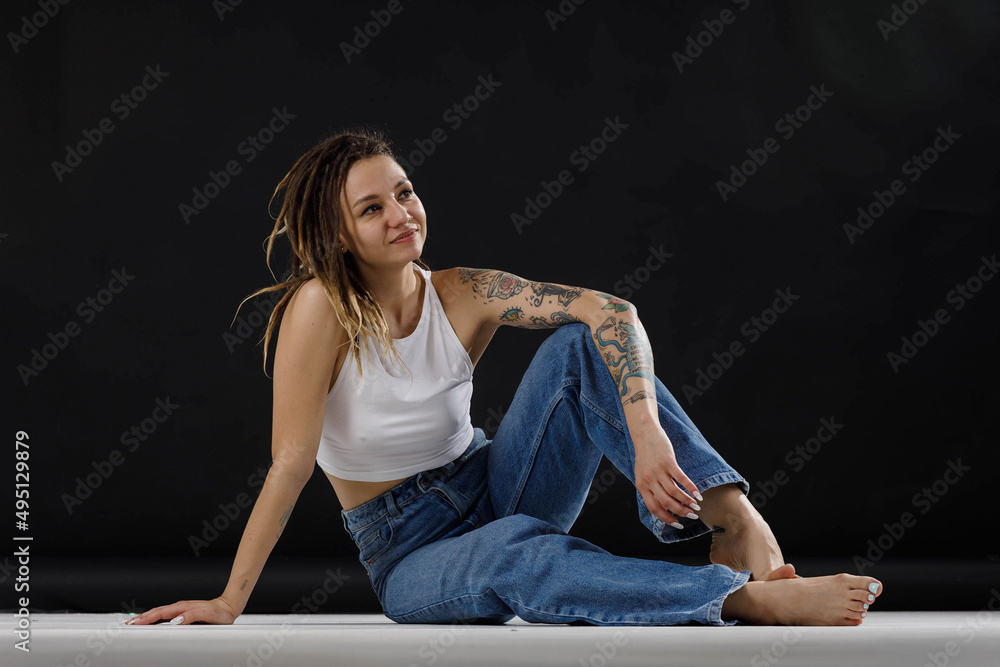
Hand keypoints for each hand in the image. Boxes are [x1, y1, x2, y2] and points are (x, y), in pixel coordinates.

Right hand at [124, 596, 238, 625]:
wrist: (227, 608)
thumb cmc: (218, 613)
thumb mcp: (206, 613)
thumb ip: (190, 616)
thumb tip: (174, 621)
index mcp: (182, 607)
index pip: (160, 613)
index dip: (146, 619)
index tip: (135, 623)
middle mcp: (179, 608)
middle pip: (155, 612)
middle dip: (141, 618)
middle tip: (127, 625)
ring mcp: (180, 611)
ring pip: (159, 614)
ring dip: (145, 618)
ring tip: (133, 623)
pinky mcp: (182, 614)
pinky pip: (165, 617)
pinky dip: (154, 619)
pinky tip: (150, 623)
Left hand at [632, 426, 701, 526]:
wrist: (645, 434)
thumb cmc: (645, 456)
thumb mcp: (642, 474)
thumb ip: (650, 489)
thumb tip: (664, 506)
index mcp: (641, 485)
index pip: (654, 508)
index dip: (666, 518)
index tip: (677, 524)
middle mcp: (649, 480)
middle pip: (666, 502)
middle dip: (681, 512)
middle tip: (691, 515)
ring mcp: (658, 471)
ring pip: (675, 492)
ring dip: (687, 501)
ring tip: (696, 506)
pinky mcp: (668, 462)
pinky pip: (681, 478)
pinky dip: (691, 487)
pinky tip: (697, 493)